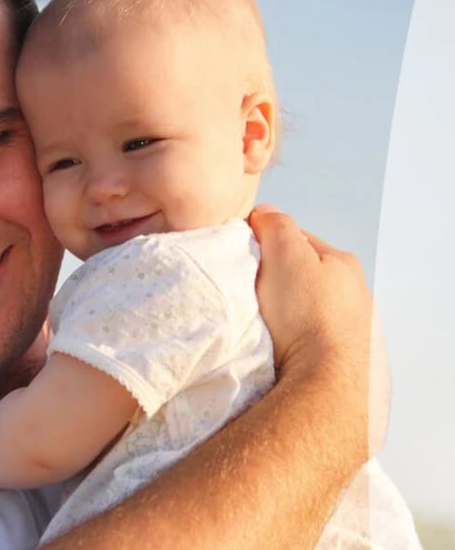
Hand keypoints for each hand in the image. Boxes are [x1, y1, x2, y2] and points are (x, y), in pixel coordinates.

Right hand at [249, 205, 389, 457]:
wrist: (323, 384)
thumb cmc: (307, 318)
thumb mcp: (285, 255)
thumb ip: (275, 227)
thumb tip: (264, 214)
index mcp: (343, 266)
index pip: (298, 241)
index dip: (266, 244)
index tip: (244, 256)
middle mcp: (353, 297)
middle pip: (302, 278)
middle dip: (275, 282)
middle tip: (248, 291)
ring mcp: (349, 333)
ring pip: (304, 312)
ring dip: (282, 314)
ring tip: (259, 323)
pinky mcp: (339, 364)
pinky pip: (305, 343)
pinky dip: (289, 341)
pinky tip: (274, 347)